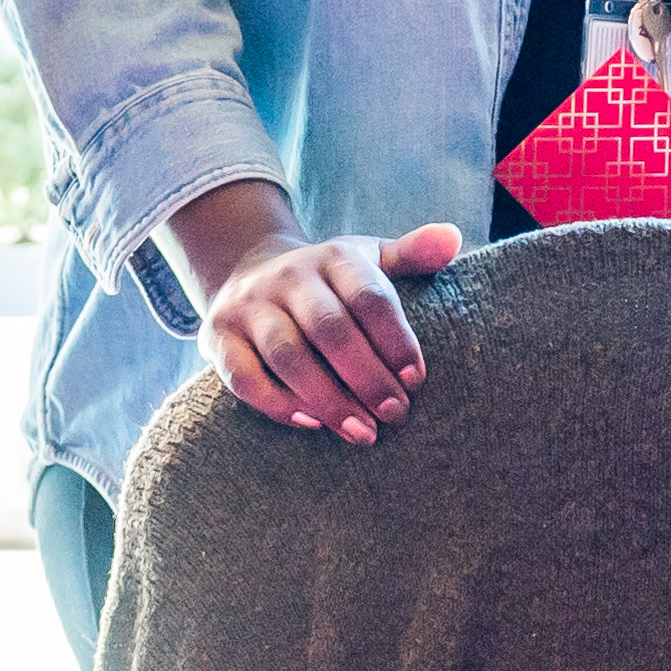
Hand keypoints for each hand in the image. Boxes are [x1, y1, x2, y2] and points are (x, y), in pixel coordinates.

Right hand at [174, 184, 461, 446]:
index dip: (394, 338)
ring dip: (327, 398)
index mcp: (333, 258)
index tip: (417, 379)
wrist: (246, 273)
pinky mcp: (218, 337)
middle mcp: (288, 278)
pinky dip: (275, 403)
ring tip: (363, 432)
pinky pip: (242, 376)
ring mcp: (249, 306)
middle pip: (329, 329)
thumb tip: (452, 238)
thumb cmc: (328, 282)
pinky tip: (311, 425)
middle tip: (396, 414)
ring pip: (287, 355)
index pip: (368, 296)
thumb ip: (410, 254)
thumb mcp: (368, 258)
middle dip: (366, 376)